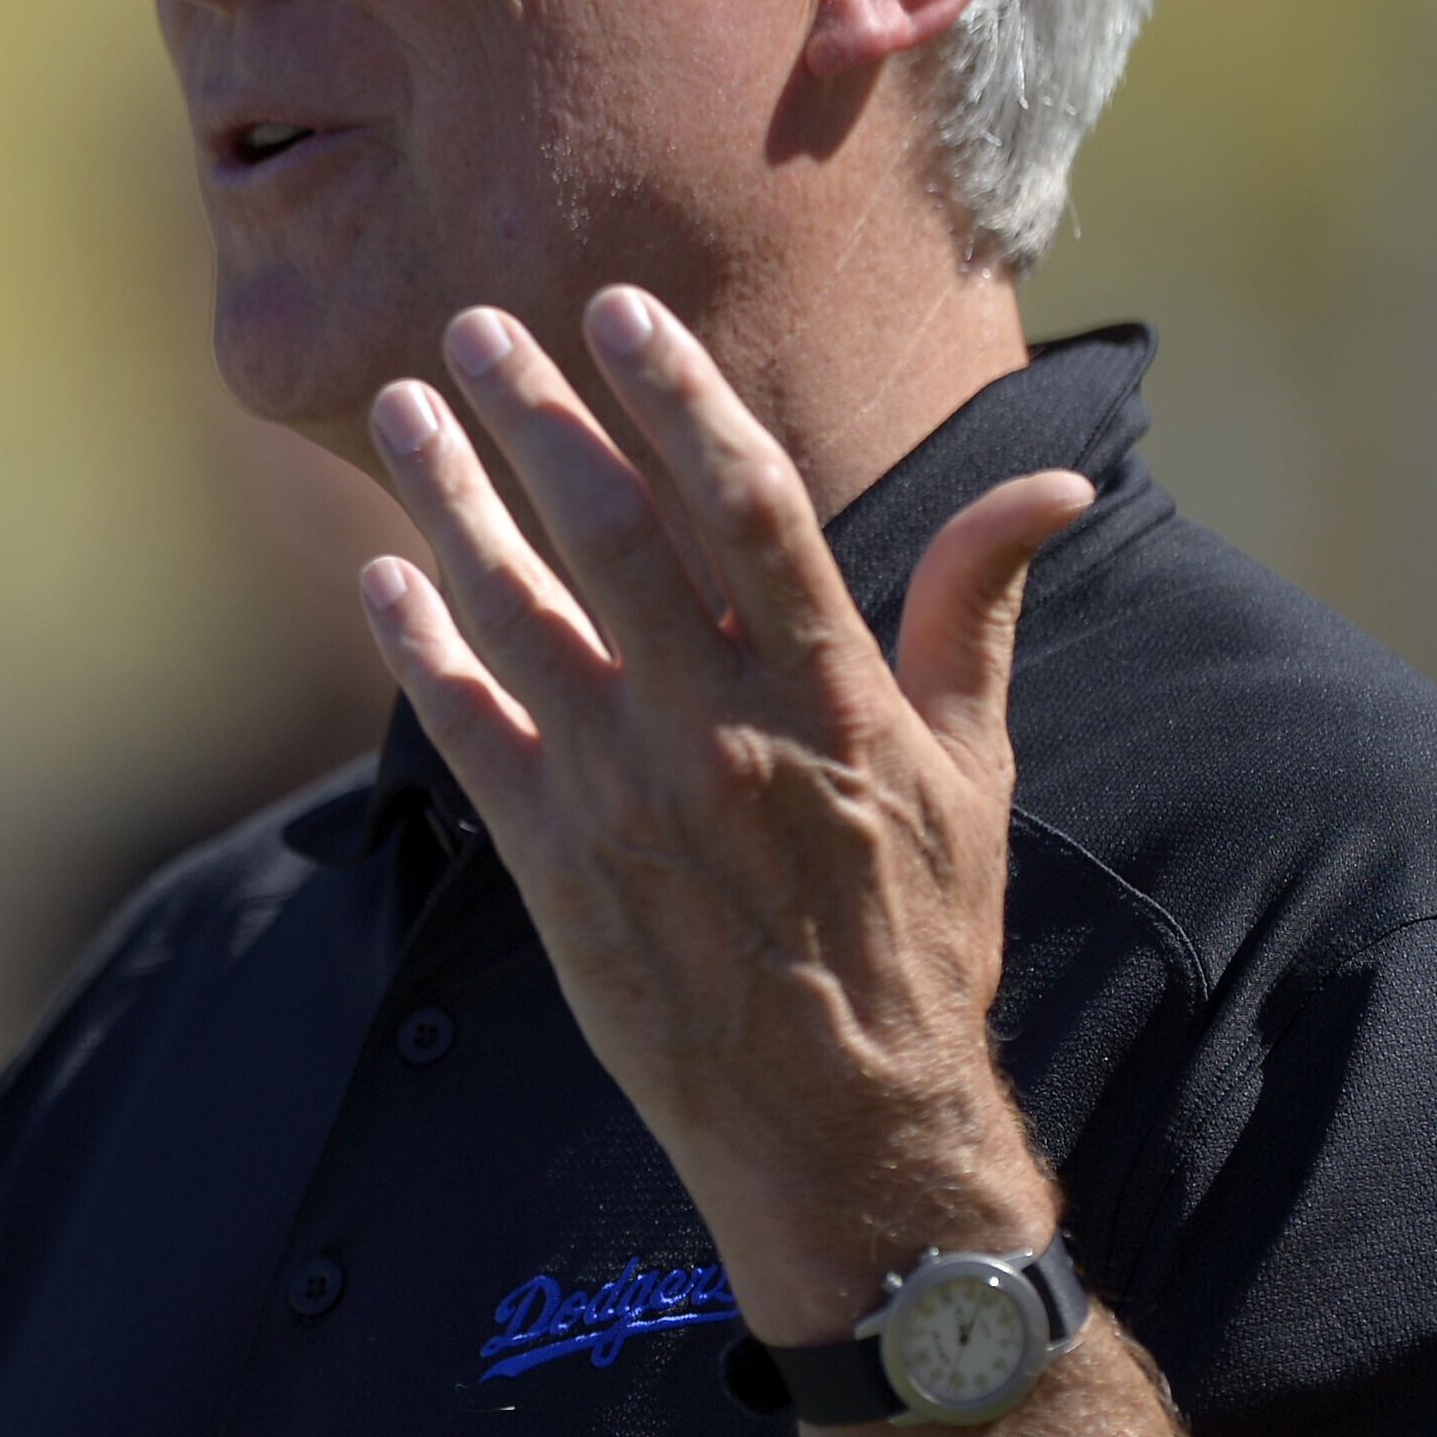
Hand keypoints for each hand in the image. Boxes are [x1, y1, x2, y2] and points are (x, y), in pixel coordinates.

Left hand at [354, 290, 1090, 1339]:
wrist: (842, 1125)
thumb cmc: (917, 937)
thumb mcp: (969, 768)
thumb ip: (973, 611)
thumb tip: (1051, 486)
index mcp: (834, 694)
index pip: (748, 505)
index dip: (676, 397)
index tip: (618, 311)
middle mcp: (722, 731)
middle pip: (612, 536)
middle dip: (537, 418)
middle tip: (479, 324)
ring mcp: (627, 798)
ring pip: (520, 616)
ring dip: (453, 501)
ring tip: (405, 409)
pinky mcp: (555, 866)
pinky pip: (469, 732)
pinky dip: (419, 646)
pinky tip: (384, 571)